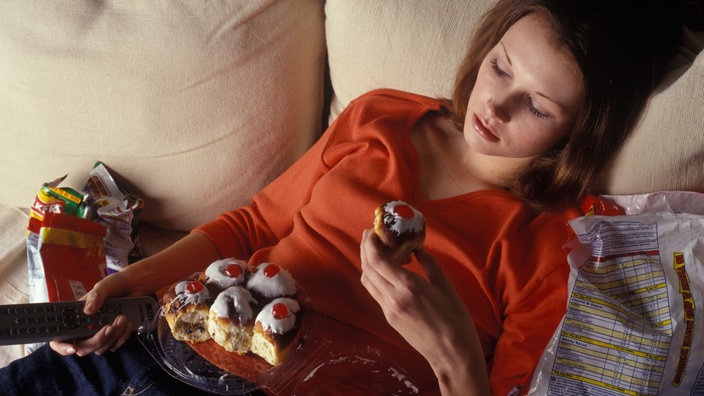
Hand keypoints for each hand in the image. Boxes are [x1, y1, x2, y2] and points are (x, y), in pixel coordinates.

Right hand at [50, 271, 136, 355]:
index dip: (62, 346)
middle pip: (83, 347)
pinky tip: (128, 324)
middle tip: (109, 326)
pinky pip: (114, 345)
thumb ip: (96, 296)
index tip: (73, 347)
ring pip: (100, 348)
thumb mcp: (104, 286)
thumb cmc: (115, 285)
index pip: (60, 337)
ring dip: (112, 336)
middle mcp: (86, 328)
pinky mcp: (113, 337)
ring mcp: (99, 334)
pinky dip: (122, 337)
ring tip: (122, 318)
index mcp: (77, 316)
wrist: (134, 286)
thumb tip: (87, 311)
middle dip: (97, 340)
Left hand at [360, 229, 488, 394]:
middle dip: (365, 248)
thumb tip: (416, 247)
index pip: (377, 259)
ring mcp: (389, 309)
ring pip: (367, 281)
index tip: (373, 229)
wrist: (451, 352)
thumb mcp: (445, 285)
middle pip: (367, 268)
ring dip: (367, 263)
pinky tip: (386, 270)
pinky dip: (374, 277)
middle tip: (372, 235)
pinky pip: (375, 292)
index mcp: (408, 286)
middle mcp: (393, 297)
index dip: (369, 242)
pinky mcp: (389, 318)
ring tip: (377, 250)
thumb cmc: (454, 318)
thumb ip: (428, 262)